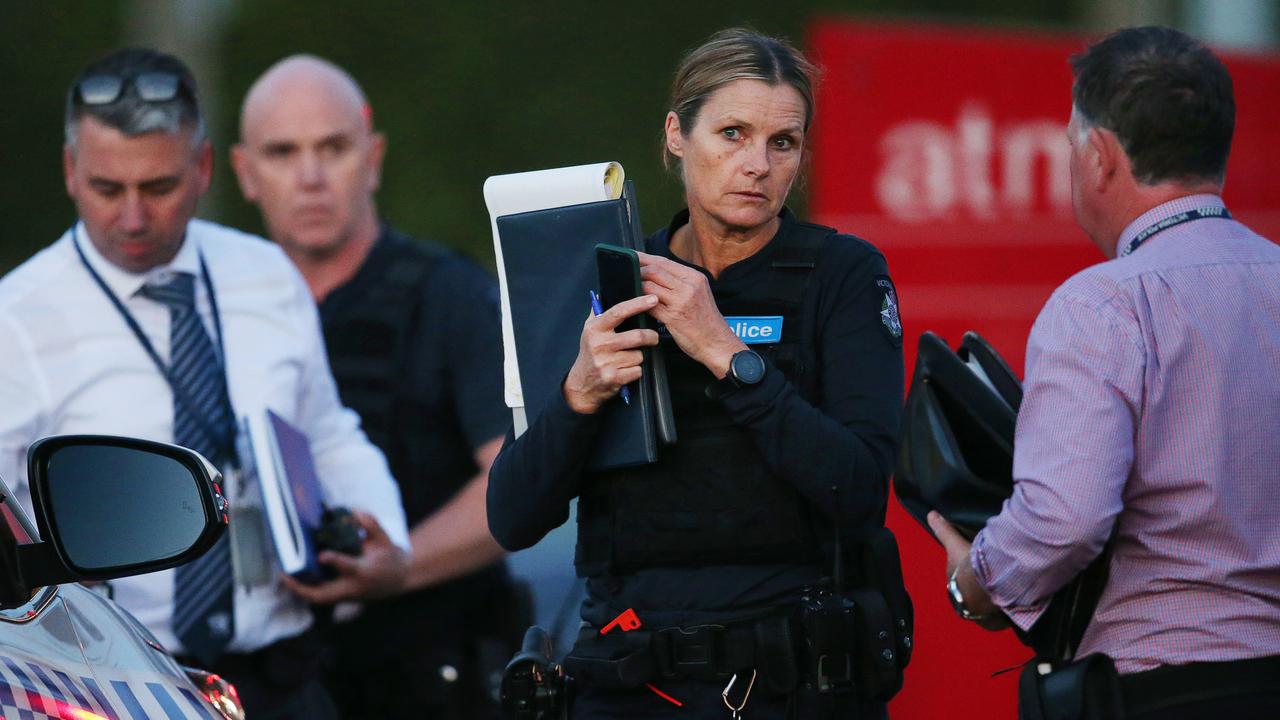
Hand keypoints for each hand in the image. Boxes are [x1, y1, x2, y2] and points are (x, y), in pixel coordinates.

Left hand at [280, 510, 407, 604]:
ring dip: (299, 589)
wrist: (399, 580)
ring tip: (284, 575)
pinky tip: (294, 575)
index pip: (349, 567)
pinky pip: (320, 595)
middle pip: (323, 595)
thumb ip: (371, 525)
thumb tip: (354, 511)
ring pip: (318, 598)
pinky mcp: (342, 597)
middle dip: (301, 588)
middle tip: (284, 575)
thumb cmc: (391, 558)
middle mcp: (353, 587)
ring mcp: (346, 595)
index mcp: (365, 571)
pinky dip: (306, 587)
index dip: (336, 561)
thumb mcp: (386, 540)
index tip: (322, 554)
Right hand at [563, 294, 660, 413]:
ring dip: (639, 357)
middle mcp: (599, 344)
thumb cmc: (589, 354)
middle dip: (650, 337)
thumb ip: (597, 312)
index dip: (637, 304)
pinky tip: (625, 371)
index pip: (618, 312)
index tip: (652, 299)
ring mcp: (605, 362)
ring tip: (628, 359)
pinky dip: (636, 371)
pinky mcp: (612, 377)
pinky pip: (637, 371)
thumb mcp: (588, 331)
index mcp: (595, 329)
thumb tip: (602, 294)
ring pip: (639, 355)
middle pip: (637, 336)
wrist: (581, 384)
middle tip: (652, 338)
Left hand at [637, 252, 744, 376]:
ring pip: (649, 285)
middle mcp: (689, 286)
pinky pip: (649, 305)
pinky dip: (639, 303)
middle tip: (623, 272)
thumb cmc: (706, 321)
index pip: (664, 261)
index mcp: (694, 277)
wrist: (718, 343)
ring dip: (636, 287)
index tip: (631, 256)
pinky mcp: (673, 317)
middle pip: (654, 270)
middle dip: (637, 270)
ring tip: (627, 288)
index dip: (644, 258)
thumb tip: (655, 274)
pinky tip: (633, 305)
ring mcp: (681, 301)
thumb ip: (679, 283)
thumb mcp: (698, 294)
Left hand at [927, 511, 1009, 630]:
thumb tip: (930, 514)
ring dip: (993, 603)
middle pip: (972, 599)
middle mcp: (964, 606)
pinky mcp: (995, 622)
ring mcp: (979, 616)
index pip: (959, 585)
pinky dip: (1005, 614)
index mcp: (954, 589)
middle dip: (979, 592)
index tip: (977, 573)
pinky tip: (1012, 607)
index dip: (966, 578)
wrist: (986, 586)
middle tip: (994, 581)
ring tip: (1005, 593)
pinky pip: (1000, 620)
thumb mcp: (955, 545)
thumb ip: (943, 530)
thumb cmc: (968, 565)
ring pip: (986, 610)